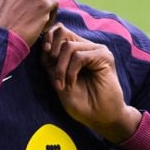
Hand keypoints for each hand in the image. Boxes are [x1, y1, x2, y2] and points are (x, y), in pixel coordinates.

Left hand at [41, 23, 140, 143]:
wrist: (101, 117)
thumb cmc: (81, 102)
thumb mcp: (58, 81)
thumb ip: (51, 63)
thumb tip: (45, 44)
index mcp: (76, 50)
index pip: (59, 32)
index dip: (48, 40)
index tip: (45, 58)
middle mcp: (87, 47)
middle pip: (62, 33)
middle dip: (52, 55)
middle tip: (55, 77)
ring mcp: (96, 50)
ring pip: (68, 46)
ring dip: (61, 68)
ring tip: (63, 85)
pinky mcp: (104, 56)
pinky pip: (79, 57)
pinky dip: (70, 72)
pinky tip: (72, 84)